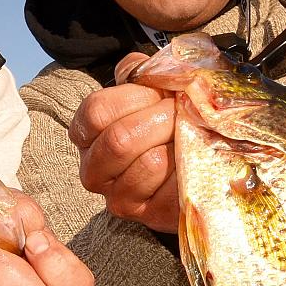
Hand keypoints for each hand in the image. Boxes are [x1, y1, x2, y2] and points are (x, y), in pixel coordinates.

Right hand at [66, 52, 181, 232]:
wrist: (198, 165)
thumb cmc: (168, 123)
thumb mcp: (151, 90)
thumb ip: (140, 73)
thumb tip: (141, 69)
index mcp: (87, 135)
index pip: (97, 112)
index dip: (134, 97)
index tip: (160, 94)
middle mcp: (93, 171)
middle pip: (120, 139)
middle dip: (161, 119)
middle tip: (183, 113)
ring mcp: (119, 198)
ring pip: (149, 163)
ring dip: (179, 143)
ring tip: (192, 136)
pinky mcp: (149, 216)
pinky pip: (173, 189)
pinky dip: (193, 169)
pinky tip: (197, 161)